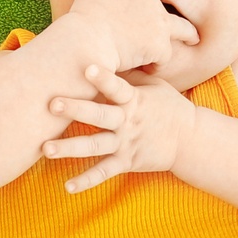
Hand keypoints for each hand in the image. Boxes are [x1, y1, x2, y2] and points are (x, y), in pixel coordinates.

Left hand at [42, 71, 196, 191]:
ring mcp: (126, 143)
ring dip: (70, 148)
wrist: (191, 139)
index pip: (117, 87)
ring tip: (46, 149)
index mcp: (134, 99)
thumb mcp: (154, 85)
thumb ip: (130, 74)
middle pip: (99, 115)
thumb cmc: (168, 106)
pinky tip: (67, 187)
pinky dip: (86, 180)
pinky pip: (104, 173)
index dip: (103, 78)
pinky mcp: (127, 162)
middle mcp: (127, 121)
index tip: (87, 68)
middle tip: (52, 103)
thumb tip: (106, 50)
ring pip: (95, 146)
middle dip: (76, 109)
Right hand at [65, 0, 198, 73]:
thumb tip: (101, 0)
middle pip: (167, 9)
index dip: (146, 11)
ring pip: (180, 29)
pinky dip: (156, 64)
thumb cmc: (79, 23)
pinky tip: (149, 70)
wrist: (85, 40)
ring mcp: (158, 21)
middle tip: (185, 22)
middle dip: (174, 16)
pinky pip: (164, 56)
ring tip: (193, 39)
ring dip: (186, 35)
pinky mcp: (160, 44)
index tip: (144, 22)